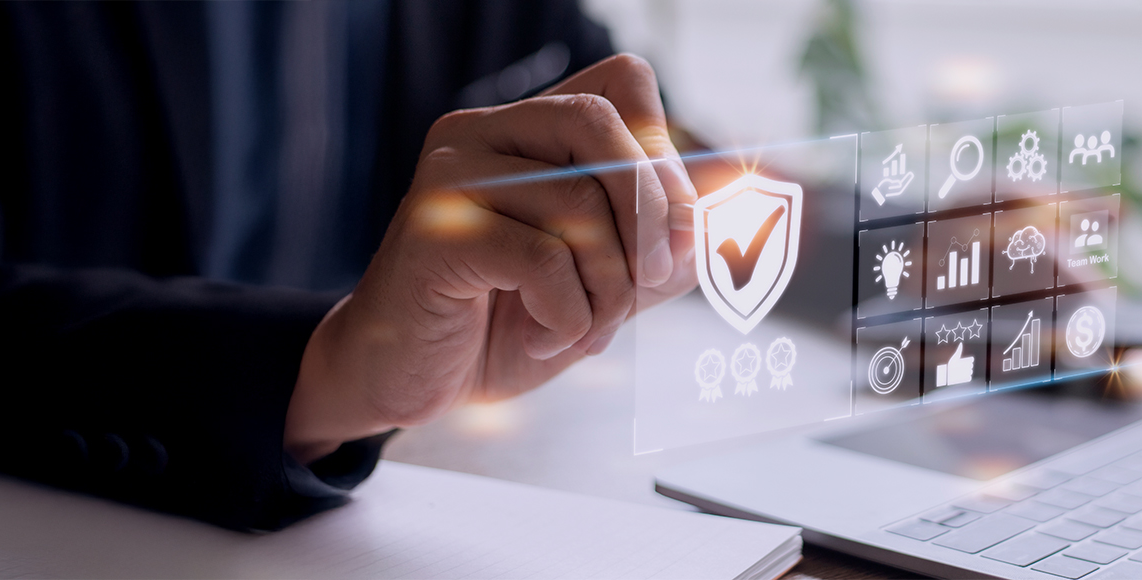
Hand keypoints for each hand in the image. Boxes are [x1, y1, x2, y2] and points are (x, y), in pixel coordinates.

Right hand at [285, 54, 699, 461]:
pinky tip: (544, 335)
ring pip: (578, 202)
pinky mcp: (432, 229)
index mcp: (529, 130)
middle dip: (650, 216)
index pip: (624, 81)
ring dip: (607, 288)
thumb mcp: (609, 282)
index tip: (677, 233)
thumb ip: (667, 246)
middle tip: (649, 285)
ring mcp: (451, 174)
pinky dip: (565, 312)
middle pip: (603, 127)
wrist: (410, 380)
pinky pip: (540, 257)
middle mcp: (484, 132)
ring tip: (585, 328)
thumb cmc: (507, 324)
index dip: (667, 152)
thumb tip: (731, 214)